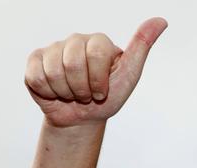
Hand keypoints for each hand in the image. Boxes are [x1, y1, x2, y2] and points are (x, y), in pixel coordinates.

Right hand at [24, 18, 166, 126]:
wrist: (83, 118)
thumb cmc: (109, 97)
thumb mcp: (129, 76)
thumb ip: (142, 47)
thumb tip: (161, 20)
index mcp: (99, 42)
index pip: (95, 56)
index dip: (98, 82)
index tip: (103, 92)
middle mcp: (76, 40)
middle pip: (72, 64)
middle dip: (81, 90)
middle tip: (87, 95)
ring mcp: (54, 48)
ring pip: (53, 72)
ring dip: (66, 93)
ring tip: (73, 94)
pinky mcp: (35, 60)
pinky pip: (37, 77)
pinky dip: (48, 92)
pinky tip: (57, 92)